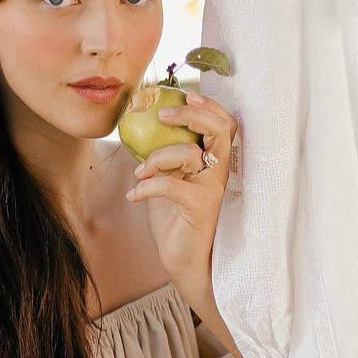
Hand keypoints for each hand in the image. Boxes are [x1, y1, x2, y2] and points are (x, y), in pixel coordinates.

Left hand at [124, 91, 237, 285]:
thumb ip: (161, 155)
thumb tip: (136, 127)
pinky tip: (133, 195)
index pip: (225, 123)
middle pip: (221, 128)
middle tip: (163, 116)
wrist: (183, 261)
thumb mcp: (166, 180)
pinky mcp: (201, 207)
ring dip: (158, 155)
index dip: (210, 106)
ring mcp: (212, 188)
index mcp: (214, 161)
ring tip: (140, 169)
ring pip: (190, 153)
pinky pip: (171, 185)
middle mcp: (219, 171)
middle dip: (192, 115)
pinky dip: (147, 185)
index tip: (185, 96)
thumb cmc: (175, 219)